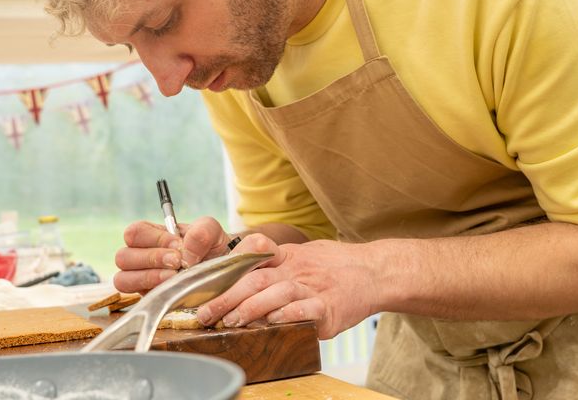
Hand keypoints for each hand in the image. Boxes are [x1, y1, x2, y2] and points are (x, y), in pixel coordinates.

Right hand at [113, 216, 231, 293]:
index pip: (135, 232)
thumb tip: (184, 250)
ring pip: (122, 279)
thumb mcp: (212, 231)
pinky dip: (151, 292)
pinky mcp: (146, 297)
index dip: (154, 239)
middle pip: (123, 256)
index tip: (178, 245)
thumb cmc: (210, 248)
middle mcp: (139, 255)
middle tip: (177, 262)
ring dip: (149, 277)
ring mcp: (140, 278)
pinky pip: (134, 298)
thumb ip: (202, 231)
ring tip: (173, 277)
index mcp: (151, 234)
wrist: (220, 272)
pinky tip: (171, 288)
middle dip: (152, 258)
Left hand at [196, 234, 378, 339]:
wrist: (375, 271)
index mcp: (287, 257)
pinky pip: (306, 310)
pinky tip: (273, 322)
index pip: (251, 257)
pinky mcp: (330, 308)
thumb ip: (275, 264)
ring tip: (232, 321)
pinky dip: (288, 315)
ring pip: (277, 293)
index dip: (226, 269)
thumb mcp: (303, 255)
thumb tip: (240, 278)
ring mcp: (313, 288)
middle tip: (205, 314)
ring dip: (251, 308)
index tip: (203, 284)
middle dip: (226, 297)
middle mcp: (296, 270)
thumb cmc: (335, 267)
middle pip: (255, 279)